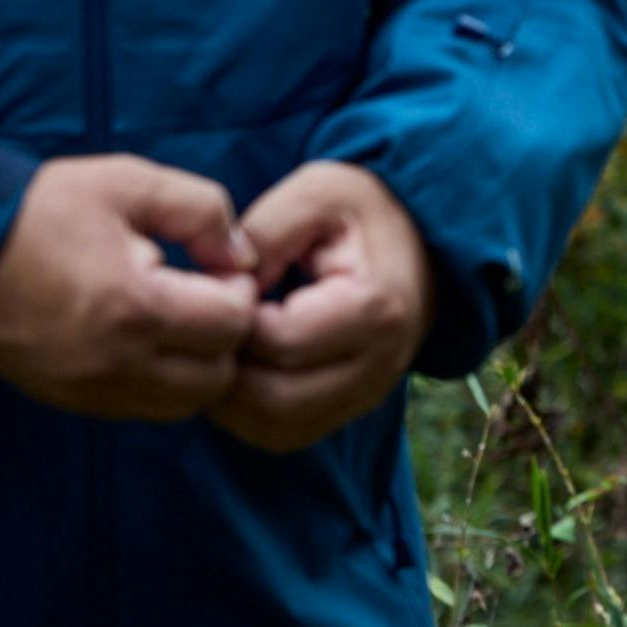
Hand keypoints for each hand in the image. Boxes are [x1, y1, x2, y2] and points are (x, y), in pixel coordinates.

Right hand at [0, 155, 261, 419]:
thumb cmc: (45, 208)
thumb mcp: (130, 183)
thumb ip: (202, 211)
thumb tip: (243, 256)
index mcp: (134, 306)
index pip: (233, 325)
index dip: (240, 293)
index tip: (217, 270)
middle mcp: (114, 362)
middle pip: (217, 377)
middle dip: (225, 337)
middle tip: (205, 298)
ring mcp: (87, 388)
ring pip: (182, 404)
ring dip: (197, 367)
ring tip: (178, 321)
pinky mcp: (67, 398)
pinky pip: (140, 410)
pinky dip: (160, 384)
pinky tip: (145, 340)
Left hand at [208, 161, 432, 454]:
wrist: (419, 245)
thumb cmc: (360, 214)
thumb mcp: (316, 192)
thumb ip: (264, 232)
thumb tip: (221, 288)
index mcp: (375, 309)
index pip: (278, 341)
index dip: (231, 318)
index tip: (225, 285)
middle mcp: (378, 365)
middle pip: (272, 399)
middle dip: (223, 367)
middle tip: (208, 326)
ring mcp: (367, 395)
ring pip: (273, 427)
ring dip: (228, 398)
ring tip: (219, 347)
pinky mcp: (348, 410)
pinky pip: (282, 434)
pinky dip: (245, 413)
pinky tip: (237, 369)